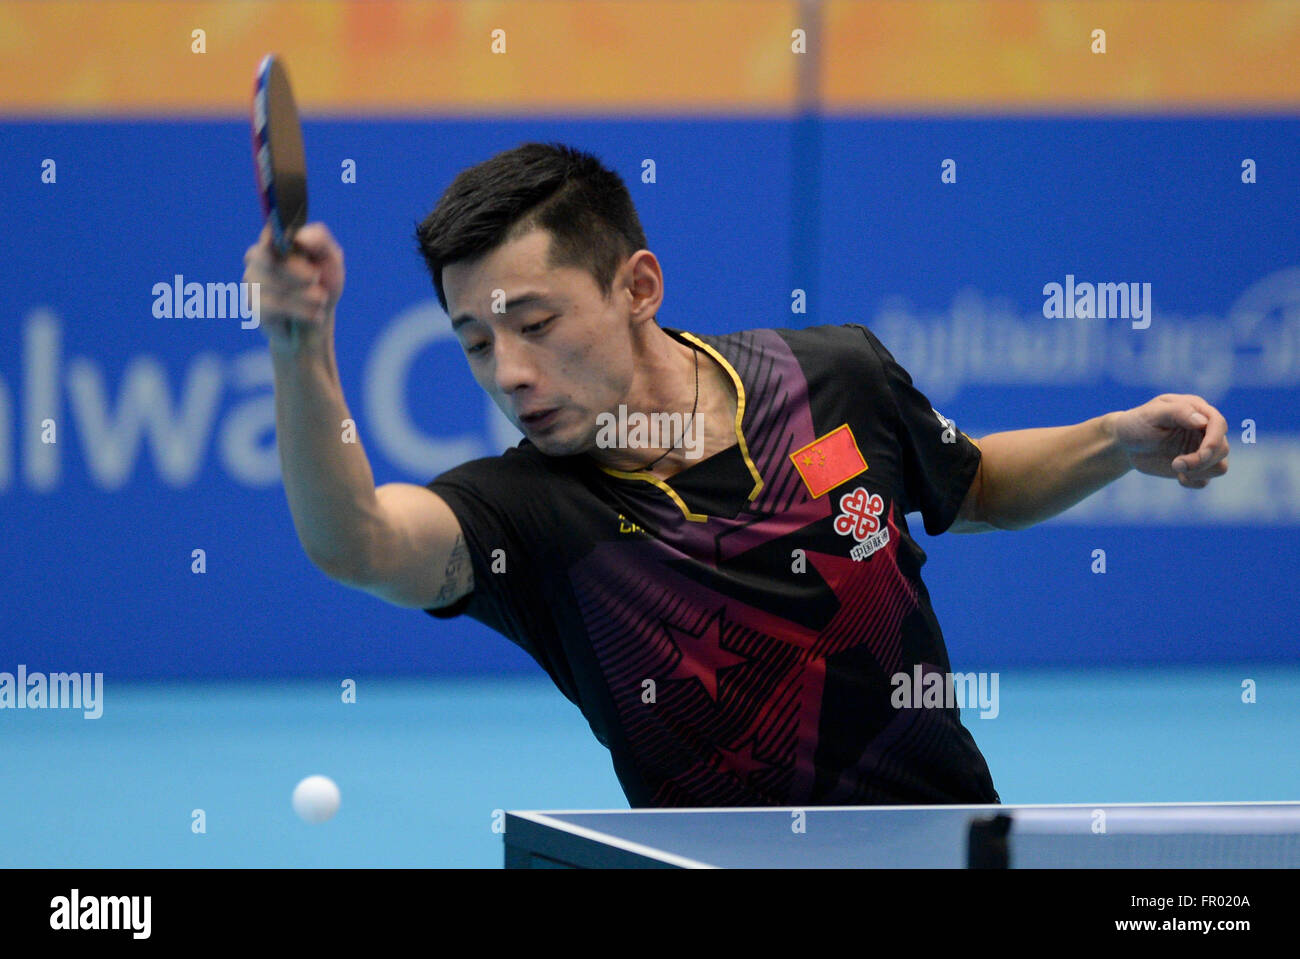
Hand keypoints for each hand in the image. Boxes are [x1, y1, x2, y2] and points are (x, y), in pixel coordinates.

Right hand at [243, 222, 345, 351]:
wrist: (318, 319)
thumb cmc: (323, 284)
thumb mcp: (331, 260)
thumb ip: (320, 240)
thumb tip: (300, 237)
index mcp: (277, 240)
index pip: (269, 233)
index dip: (274, 237)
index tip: (285, 242)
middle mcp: (258, 257)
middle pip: (268, 259)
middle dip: (298, 272)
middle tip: (315, 278)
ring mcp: (253, 281)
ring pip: (273, 285)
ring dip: (305, 296)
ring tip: (320, 301)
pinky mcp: (254, 305)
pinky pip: (273, 305)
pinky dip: (300, 311)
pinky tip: (314, 315)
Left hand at [1108, 394, 1228, 487]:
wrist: (1124, 444)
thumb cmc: (1136, 424)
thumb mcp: (1151, 414)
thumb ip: (1178, 412)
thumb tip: (1202, 421)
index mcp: (1196, 410)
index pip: (1218, 424)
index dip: (1214, 441)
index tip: (1200, 454)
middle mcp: (1203, 430)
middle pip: (1222, 449)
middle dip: (1202, 460)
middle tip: (1176, 464)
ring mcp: (1200, 449)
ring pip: (1220, 466)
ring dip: (1200, 472)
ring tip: (1176, 467)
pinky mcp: (1194, 467)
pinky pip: (1206, 480)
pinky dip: (1194, 482)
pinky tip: (1178, 476)